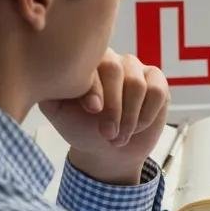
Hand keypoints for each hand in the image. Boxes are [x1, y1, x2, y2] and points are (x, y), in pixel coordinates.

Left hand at [41, 49, 169, 184]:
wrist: (107, 151)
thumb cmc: (80, 128)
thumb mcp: (57, 110)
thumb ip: (52, 89)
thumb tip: (58, 73)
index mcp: (87, 61)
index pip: (94, 63)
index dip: (96, 89)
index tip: (92, 111)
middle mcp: (112, 59)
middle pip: (117, 71)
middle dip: (114, 108)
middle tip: (108, 133)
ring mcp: (136, 69)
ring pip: (138, 85)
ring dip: (129, 117)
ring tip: (119, 136)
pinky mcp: (157, 82)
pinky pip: (157, 92)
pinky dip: (146, 115)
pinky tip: (137, 127)